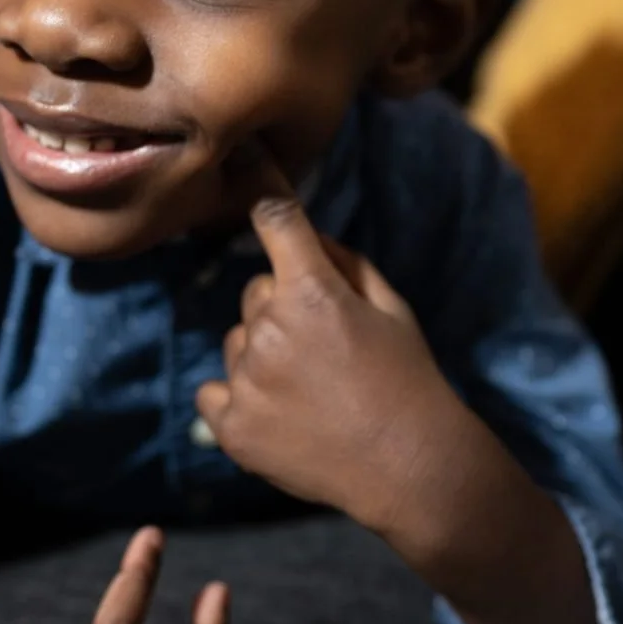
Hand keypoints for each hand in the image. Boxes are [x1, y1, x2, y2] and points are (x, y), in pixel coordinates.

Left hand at [194, 153, 468, 533]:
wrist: (409, 468)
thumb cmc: (409, 381)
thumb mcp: (394, 308)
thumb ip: (346, 263)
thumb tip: (306, 238)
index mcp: (312, 291)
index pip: (275, 218)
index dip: (259, 182)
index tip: (242, 155)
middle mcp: (269, 328)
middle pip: (255, 294)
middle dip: (282, 309)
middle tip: (326, 350)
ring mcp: (246, 379)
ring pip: (238, 343)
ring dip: (262, 357)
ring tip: (311, 393)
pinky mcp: (232, 426)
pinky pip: (213, 392)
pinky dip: (237, 400)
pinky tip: (279, 417)